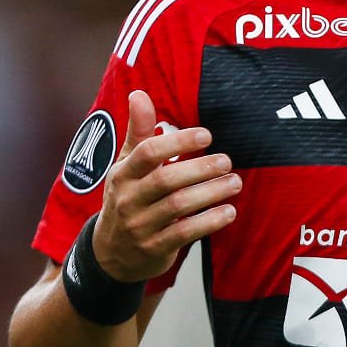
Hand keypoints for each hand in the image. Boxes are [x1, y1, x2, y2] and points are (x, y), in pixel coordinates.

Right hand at [92, 90, 240, 281]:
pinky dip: (209, 222)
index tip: (207, 135)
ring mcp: (139, 226)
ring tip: (235, 182)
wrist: (111, 254)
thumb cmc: (127, 197)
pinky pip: (184, 234)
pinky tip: (229, 211)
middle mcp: (128, 200)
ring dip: (210, 193)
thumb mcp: (126, 165)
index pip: (148, 153)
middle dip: (200, 168)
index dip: (178, 142)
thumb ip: (138, 131)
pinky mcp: (154, 249)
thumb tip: (138, 93)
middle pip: (166, 180)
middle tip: (227, 160)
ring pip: (177, 207)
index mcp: (122, 174)